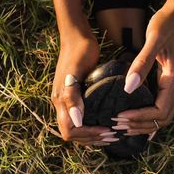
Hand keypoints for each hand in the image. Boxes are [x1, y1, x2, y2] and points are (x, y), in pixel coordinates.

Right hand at [51, 30, 113, 148]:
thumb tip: (77, 121)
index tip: (107, 131)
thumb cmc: (79, 51)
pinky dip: (90, 125)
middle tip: (113, 136)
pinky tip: (104, 122)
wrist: (77, 36)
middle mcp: (60, 103)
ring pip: (75, 128)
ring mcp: (65, 100)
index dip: (88, 135)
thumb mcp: (76, 72)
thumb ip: (73, 96)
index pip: (69, 131)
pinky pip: (78, 118)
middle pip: (72, 133)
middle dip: (91, 138)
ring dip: (91, 134)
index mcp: (60, 100)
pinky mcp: (72, 95)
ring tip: (111, 133)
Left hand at [114, 9, 173, 135]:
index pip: (159, 111)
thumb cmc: (167, 23)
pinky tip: (134, 116)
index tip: (119, 116)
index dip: (139, 118)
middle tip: (117, 124)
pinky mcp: (169, 80)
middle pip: (162, 119)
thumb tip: (128, 88)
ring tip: (122, 123)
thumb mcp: (153, 39)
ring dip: (143, 122)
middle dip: (140, 125)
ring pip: (162, 114)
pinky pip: (160, 104)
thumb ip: (142, 63)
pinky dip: (147, 114)